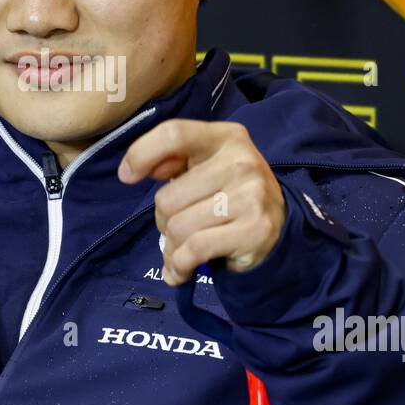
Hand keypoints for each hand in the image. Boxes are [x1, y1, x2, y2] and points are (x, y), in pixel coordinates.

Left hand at [118, 119, 285, 286]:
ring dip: (171, 248)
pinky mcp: (255, 230)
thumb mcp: (205, 167)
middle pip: (167, 197)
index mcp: (226, 136)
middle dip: (163, 221)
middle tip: (179, 227)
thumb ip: (172, 161)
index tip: (127, 175)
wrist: (277, 227)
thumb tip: (133, 170)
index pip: (174, 134)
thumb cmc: (228, 194)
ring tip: (183, 251)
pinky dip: (180, 266)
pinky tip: (182, 270)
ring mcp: (251, 195)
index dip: (142, 153)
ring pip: (178, 228)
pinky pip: (194, 250)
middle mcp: (242, 161)